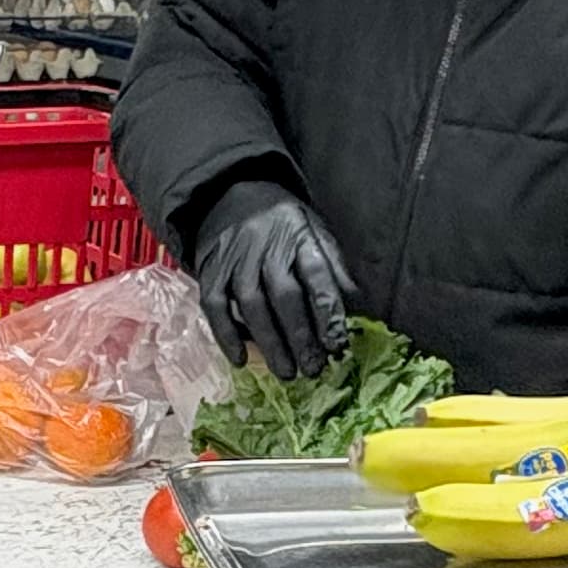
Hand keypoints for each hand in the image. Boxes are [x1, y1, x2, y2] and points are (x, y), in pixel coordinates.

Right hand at [192, 180, 352, 380]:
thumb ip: (332, 264)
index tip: (338, 343)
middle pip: (285, 295)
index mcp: (298, 235)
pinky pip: (215, 307)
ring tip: (287, 373)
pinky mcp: (210, 270)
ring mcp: (235, 259)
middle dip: (301, 336)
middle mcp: (266, 246)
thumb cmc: (278, 221)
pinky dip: (226, 336)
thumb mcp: (312, 229)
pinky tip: (241, 361)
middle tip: (314, 369)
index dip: (328, 310)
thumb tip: (357, 302)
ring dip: (270, 343)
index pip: (317, 274)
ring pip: (252, 305)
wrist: (224, 195)